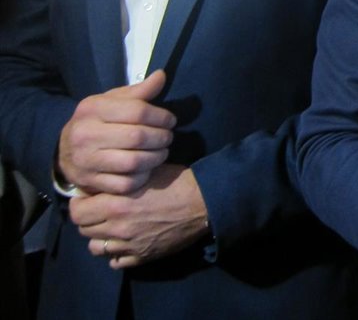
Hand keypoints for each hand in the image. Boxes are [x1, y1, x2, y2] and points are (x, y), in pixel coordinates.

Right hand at [58, 70, 175, 194]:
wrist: (64, 150)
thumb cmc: (97, 121)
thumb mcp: (112, 101)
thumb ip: (138, 91)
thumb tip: (161, 75)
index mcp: (92, 109)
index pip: (137, 111)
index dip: (161, 116)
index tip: (170, 120)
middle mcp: (85, 135)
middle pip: (138, 137)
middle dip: (161, 137)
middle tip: (168, 137)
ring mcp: (85, 161)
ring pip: (134, 162)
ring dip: (156, 158)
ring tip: (162, 151)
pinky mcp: (89, 182)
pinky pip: (126, 184)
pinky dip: (142, 177)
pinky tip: (147, 168)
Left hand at [70, 163, 208, 269]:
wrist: (203, 203)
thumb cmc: (175, 182)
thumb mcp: (145, 173)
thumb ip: (120, 180)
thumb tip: (101, 183)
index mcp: (116, 205)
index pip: (77, 212)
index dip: (80, 203)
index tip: (88, 197)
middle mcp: (117, 228)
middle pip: (84, 230)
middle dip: (89, 218)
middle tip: (100, 210)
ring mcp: (128, 245)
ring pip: (96, 248)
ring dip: (100, 237)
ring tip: (111, 227)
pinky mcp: (141, 256)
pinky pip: (116, 262)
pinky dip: (116, 253)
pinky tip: (125, 242)